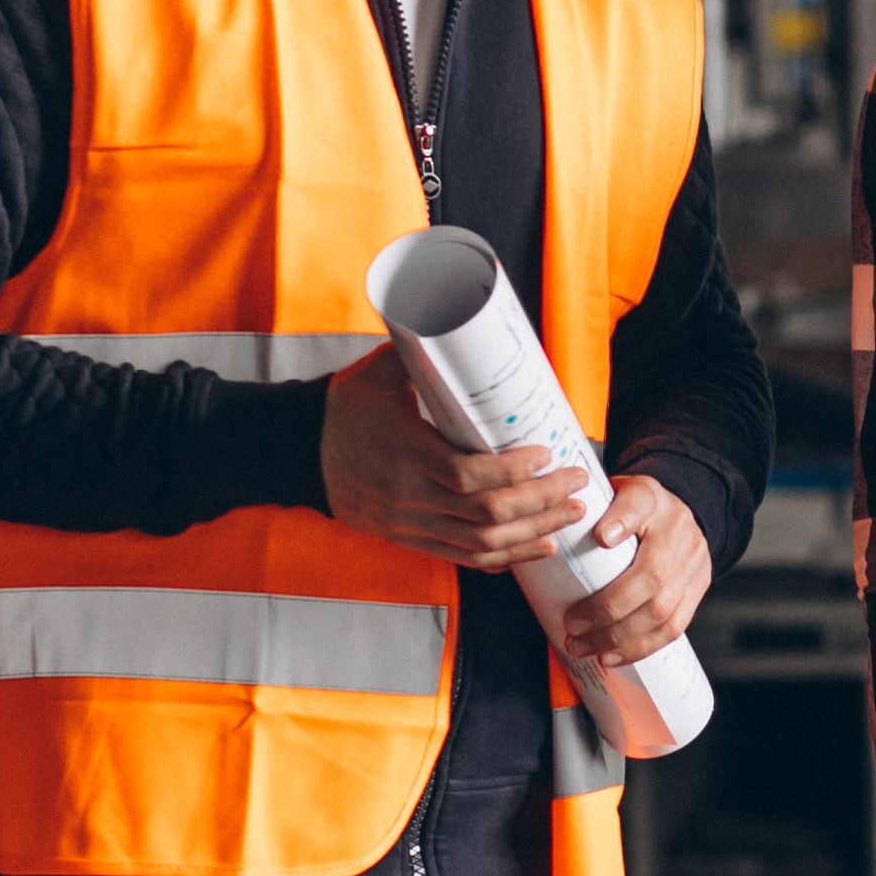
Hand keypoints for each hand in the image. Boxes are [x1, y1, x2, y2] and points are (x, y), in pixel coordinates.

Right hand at [320, 350, 587, 572]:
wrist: (299, 450)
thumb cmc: (344, 406)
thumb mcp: (380, 372)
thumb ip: (426, 352)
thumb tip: (467, 318)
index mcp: (403, 453)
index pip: (467, 474)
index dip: (513, 470)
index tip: (545, 452)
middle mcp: (407, 496)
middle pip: (485, 513)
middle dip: (540, 500)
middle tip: (576, 481)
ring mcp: (407, 523)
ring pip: (480, 542)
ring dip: (532, 532)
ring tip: (570, 514)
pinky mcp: (407, 537)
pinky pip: (461, 557)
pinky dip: (503, 556)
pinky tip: (537, 546)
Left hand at [563, 476, 710, 668]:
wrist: (676, 513)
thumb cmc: (628, 511)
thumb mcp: (606, 497)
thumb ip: (581, 513)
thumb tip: (544, 538)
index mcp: (649, 497)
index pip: (638, 503)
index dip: (623, 521)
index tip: (601, 538)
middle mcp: (677, 527)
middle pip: (650, 574)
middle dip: (607, 608)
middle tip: (571, 625)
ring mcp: (693, 560)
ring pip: (661, 609)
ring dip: (618, 636)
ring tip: (584, 647)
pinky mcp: (699, 587)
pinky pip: (674, 627)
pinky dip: (639, 647)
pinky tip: (611, 656)